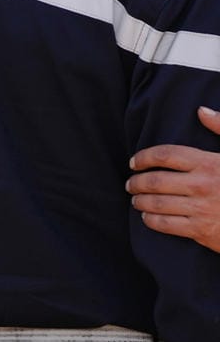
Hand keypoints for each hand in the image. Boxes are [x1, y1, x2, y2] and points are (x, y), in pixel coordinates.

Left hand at [128, 107, 219, 251]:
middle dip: (136, 181)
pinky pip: (164, 224)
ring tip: (135, 199)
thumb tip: (201, 111)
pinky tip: (147, 216)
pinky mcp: (201, 230)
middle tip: (130, 183)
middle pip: (154, 181)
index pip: (166, 155)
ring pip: (155, 203)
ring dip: (139, 201)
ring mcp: (201, 209)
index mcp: (210, 163)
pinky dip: (150, 219)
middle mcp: (202, 185)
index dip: (144, 157)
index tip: (134, 162)